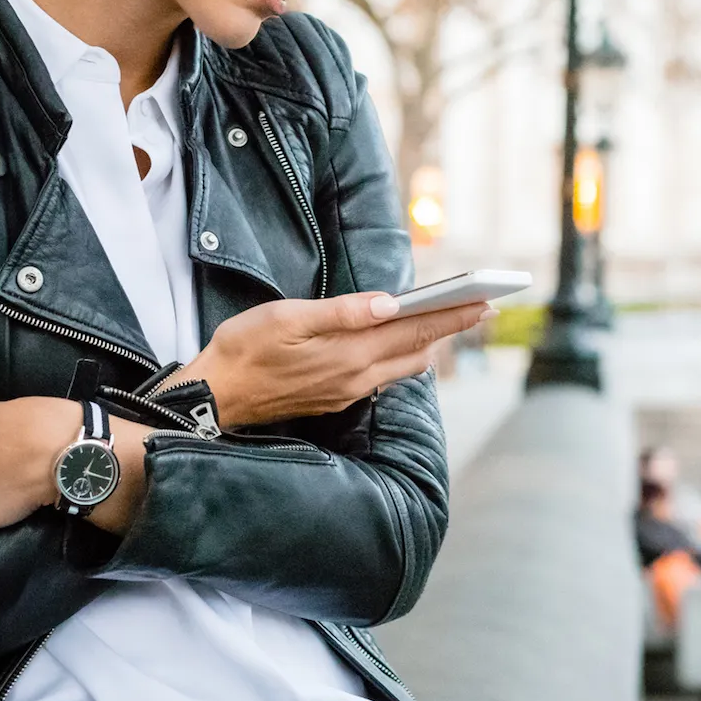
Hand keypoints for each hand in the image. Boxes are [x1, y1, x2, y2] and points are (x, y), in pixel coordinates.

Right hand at [176, 292, 491, 428]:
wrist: (215, 396)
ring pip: (404, 368)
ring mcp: (347, 393)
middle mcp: (356, 378)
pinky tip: (405, 347)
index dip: (452, 315)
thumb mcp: (288, 318)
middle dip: (451, 328)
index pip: (414, 330)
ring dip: (430, 344)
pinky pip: (383, 378)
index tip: (484, 301)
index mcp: (349, 354)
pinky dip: (404, 358)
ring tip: (450, 324)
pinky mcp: (335, 399)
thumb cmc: (244, 348)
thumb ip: (342, 312)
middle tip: (484, 308)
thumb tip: (391, 302)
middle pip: (418, 350)